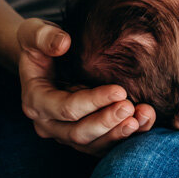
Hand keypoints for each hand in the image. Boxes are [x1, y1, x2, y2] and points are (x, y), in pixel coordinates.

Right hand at [17, 19, 178, 154]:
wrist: (43, 58)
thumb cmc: (40, 43)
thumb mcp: (34, 32)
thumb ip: (45, 37)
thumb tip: (63, 43)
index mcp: (35, 101)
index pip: (66, 108)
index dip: (93, 102)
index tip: (120, 90)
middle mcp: (48, 123)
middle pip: (79, 133)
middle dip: (107, 122)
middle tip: (131, 107)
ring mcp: (65, 133)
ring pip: (93, 145)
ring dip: (118, 134)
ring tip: (142, 117)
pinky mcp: (83, 136)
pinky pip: (104, 145)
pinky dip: (125, 138)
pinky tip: (144, 122)